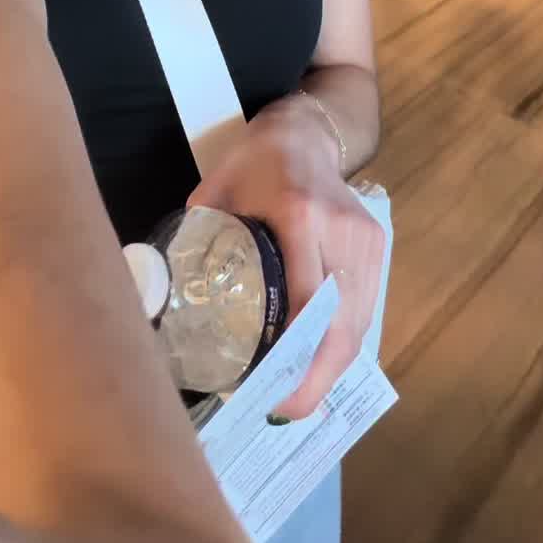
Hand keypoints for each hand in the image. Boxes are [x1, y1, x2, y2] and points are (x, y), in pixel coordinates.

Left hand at [187, 101, 385, 419]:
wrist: (305, 131)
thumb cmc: (253, 162)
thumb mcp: (215, 193)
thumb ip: (197, 244)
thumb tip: (164, 304)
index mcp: (301, 215)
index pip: (307, 300)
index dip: (295, 356)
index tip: (271, 391)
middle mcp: (342, 229)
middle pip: (340, 324)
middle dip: (316, 379)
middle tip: (284, 411)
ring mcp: (367, 239)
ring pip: (358, 324)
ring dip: (331, 367)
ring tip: (297, 396)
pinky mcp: (377, 246)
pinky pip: (364, 309)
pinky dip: (342, 343)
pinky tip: (318, 364)